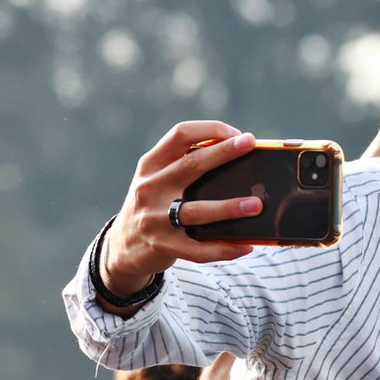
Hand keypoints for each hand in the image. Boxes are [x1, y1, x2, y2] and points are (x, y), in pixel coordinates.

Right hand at [97, 122, 264, 305]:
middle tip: (249, 145)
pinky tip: (246, 246)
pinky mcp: (163, 246)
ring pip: (197, 211)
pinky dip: (224, 249)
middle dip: (224, 153)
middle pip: (192, 165)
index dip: (210, 130)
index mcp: (151, 165)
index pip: (180, 134)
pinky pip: (199, 250)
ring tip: (256, 205)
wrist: (123, 245)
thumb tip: (235, 155)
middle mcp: (150, 188)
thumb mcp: (158, 179)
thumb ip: (184, 165)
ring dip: (229, 207)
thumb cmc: (154, 205)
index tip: (237, 134)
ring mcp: (155, 218)